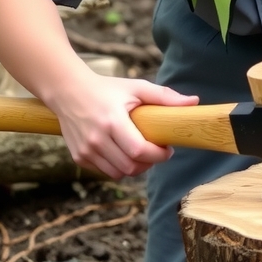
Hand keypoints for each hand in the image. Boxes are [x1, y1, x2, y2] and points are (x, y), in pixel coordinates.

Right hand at [46, 70, 197, 179]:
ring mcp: (86, 150)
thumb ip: (164, 96)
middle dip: (149, 163)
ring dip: (135, 168)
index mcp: (112, 121)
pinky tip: (123, 152)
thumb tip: (194, 102)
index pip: (139, 150)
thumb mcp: (136, 87)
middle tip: (156, 151)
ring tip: (141, 152)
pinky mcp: (79, 157)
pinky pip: (105, 171)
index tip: (167, 149)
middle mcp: (96, 139)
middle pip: (130, 167)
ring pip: (118, 173)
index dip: (157, 155)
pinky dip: (118, 167)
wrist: (67, 91)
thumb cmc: (107, 88)